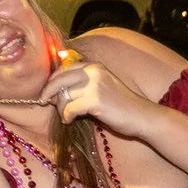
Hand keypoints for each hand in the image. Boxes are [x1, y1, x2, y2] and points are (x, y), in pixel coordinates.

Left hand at [41, 58, 157, 137]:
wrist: (144, 117)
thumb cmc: (121, 105)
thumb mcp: (101, 86)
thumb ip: (81, 84)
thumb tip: (53, 91)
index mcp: (94, 67)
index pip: (63, 69)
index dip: (52, 81)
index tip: (46, 92)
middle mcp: (93, 72)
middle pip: (58, 80)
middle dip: (48, 92)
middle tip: (44, 102)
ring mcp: (94, 85)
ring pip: (63, 96)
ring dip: (60, 108)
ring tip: (66, 116)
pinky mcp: (95, 100)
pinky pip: (69, 109)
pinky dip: (66, 116)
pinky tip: (70, 121)